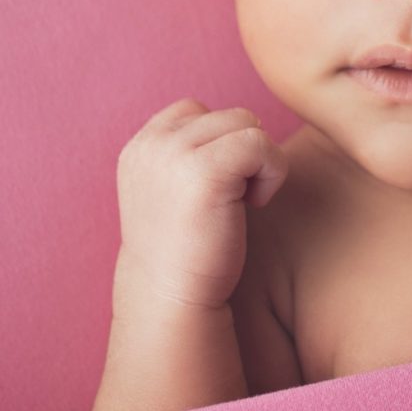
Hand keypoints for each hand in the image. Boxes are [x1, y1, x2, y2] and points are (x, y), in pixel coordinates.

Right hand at [112, 99, 287, 310]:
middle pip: (227, 115)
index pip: (193, 110)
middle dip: (242, 152)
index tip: (219, 187)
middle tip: (236, 198)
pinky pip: (261, 143)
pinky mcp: (204, 170)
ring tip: (244, 200)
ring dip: (260, 161)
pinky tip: (255, 204)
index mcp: (139, 149)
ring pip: (247, 123)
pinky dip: (272, 171)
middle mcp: (151, 145)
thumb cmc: (186, 253)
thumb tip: (244, 124)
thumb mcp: (171, 192)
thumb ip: (188, 155)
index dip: (219, 143)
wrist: (172, 300)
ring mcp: (174, 154)